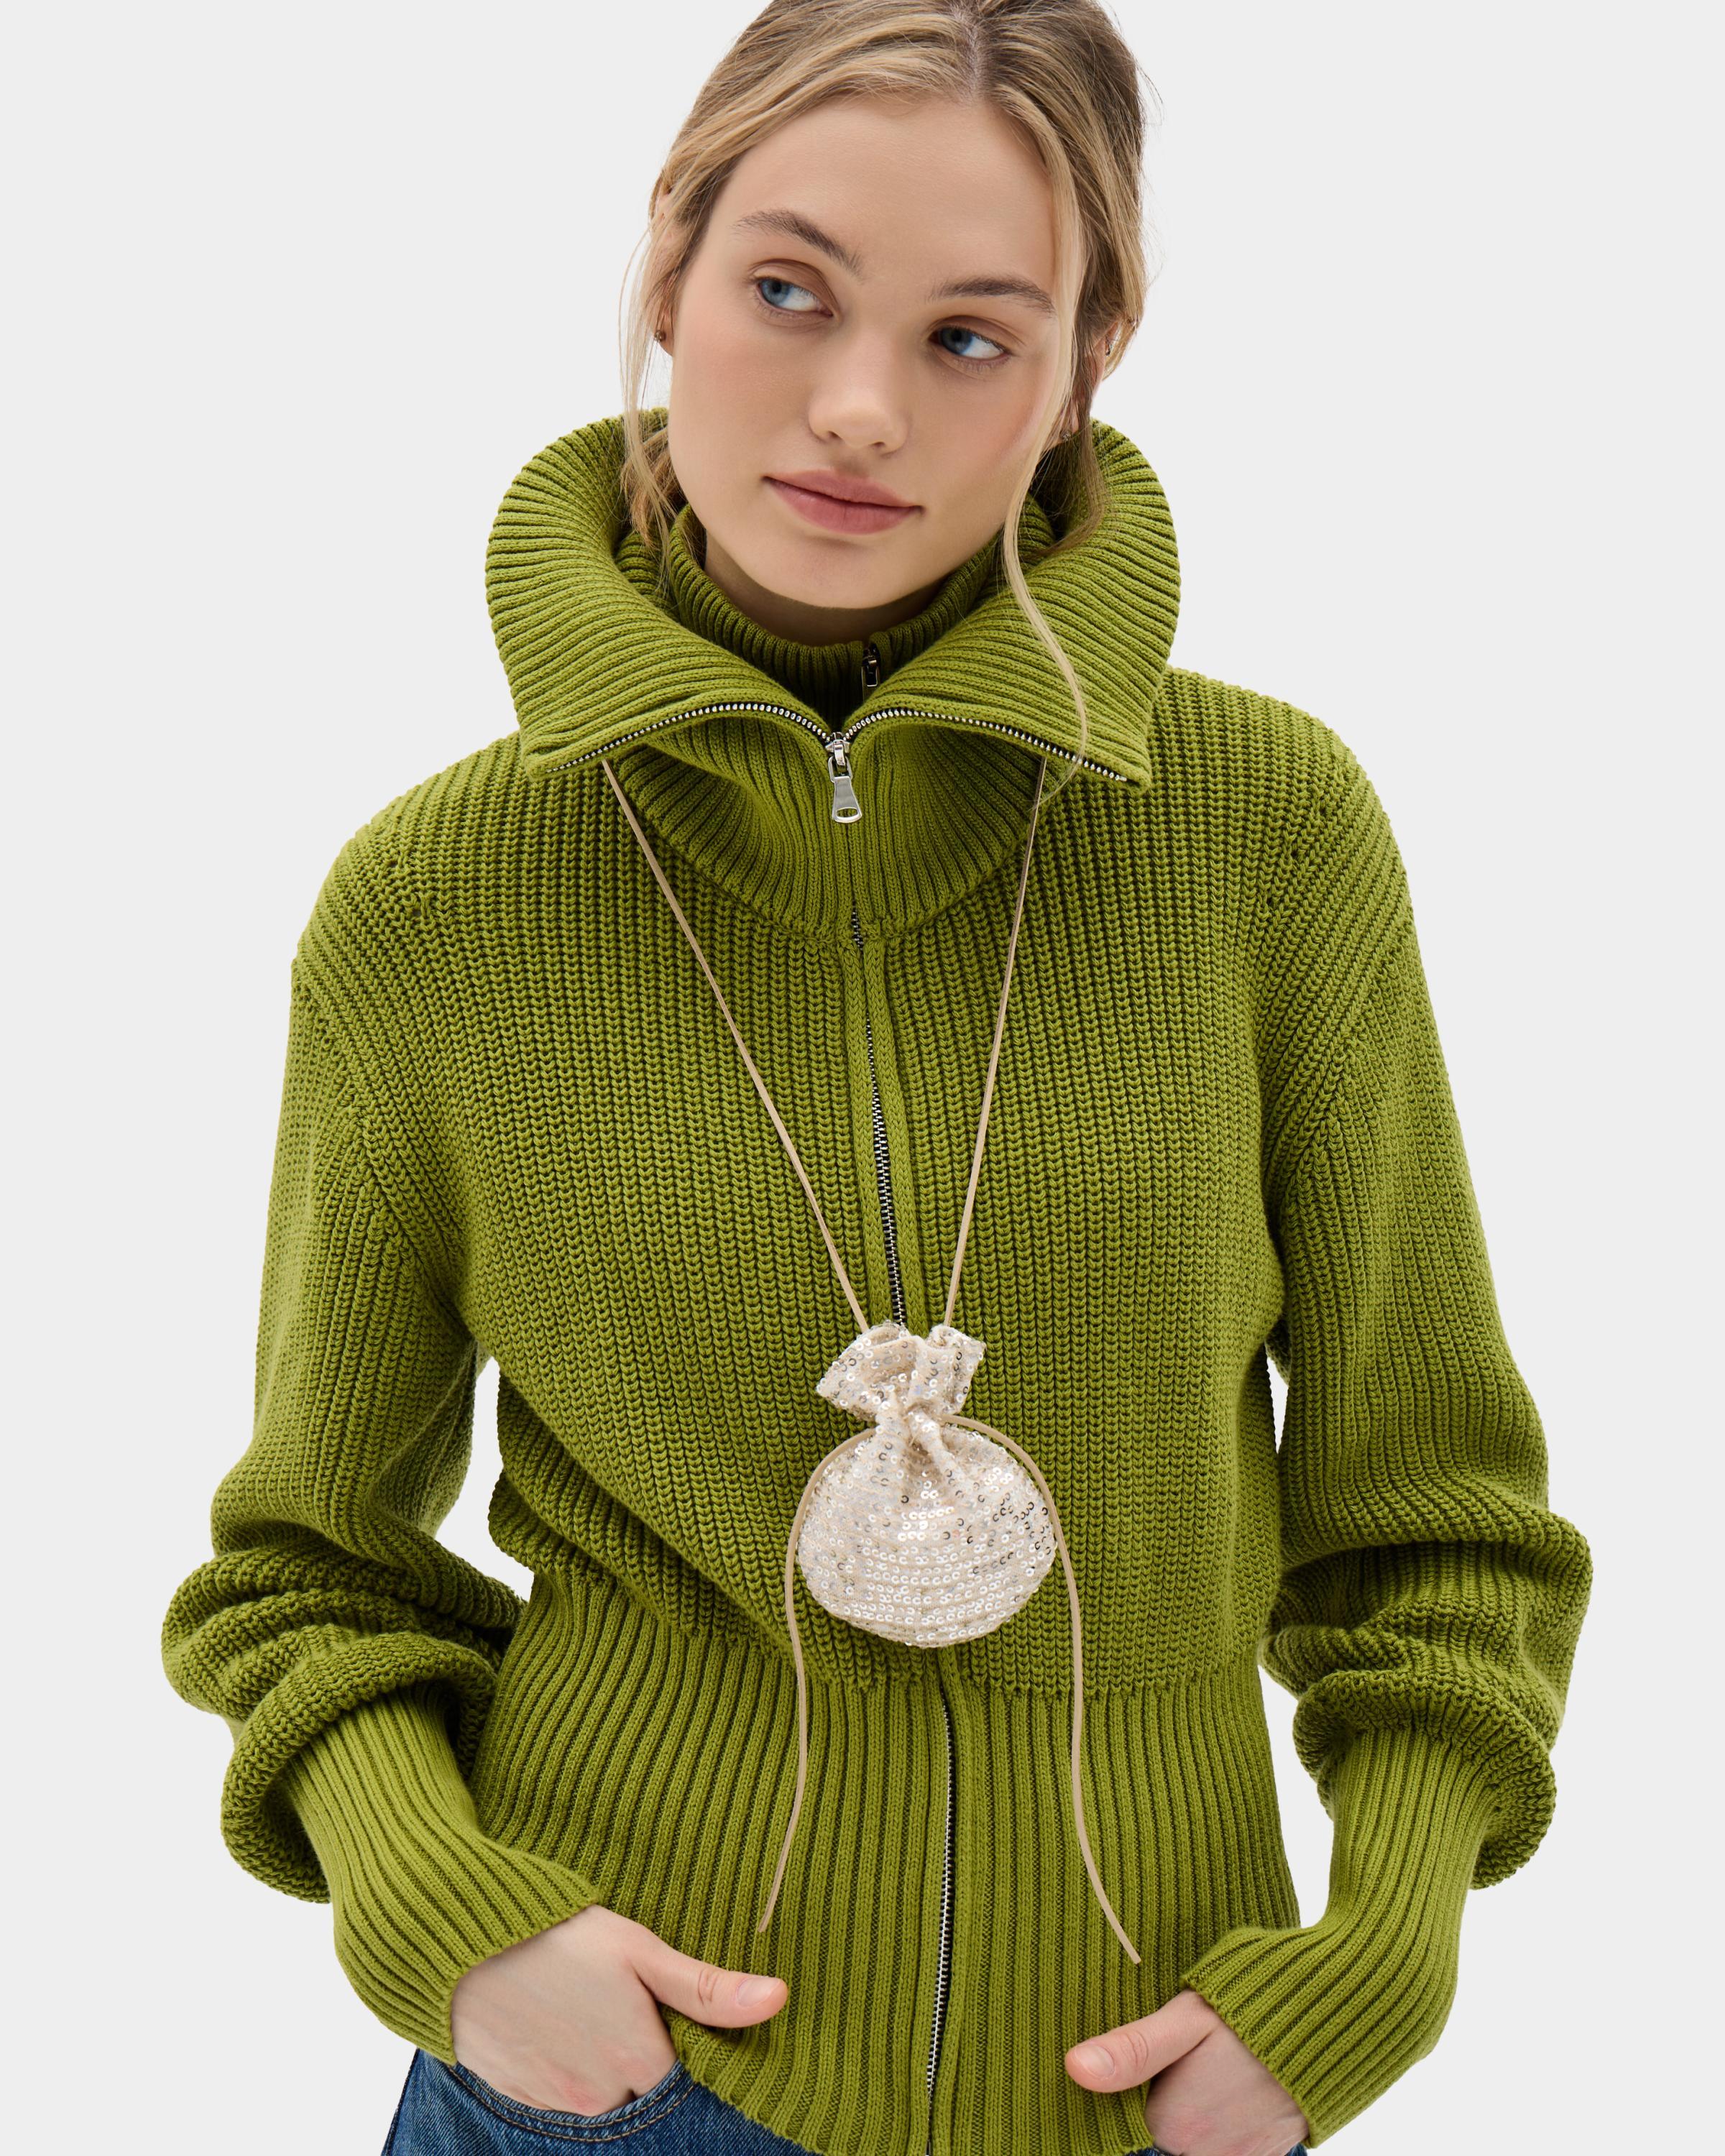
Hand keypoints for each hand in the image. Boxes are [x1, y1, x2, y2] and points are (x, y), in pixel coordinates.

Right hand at [451, 1902, 787, 2113]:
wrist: (460, 1941)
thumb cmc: (556, 1933)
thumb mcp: (639, 1948)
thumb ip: (706, 1987)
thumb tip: (778, 1999)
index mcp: (638, 2061)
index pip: (682, 2076)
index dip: (677, 2042)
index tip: (665, 2010)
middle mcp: (598, 2097)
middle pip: (638, 2092)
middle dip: (638, 2058)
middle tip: (619, 2005)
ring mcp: (552, 2102)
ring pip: (597, 2097)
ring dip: (599, 2065)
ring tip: (586, 2009)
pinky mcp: (514, 2096)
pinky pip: (554, 2098)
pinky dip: (561, 2071)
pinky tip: (553, 2025)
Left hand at [1066, 1987, 1308, 2155]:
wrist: (1333, 2014)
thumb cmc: (1253, 2007)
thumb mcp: (1186, 2017)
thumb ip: (1132, 2049)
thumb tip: (1075, 2068)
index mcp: (1172, 2125)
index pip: (1122, 2128)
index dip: (1119, 2098)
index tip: (1132, 2070)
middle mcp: (1203, 2155)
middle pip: (1160, 2140)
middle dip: (1157, 2107)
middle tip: (1175, 2064)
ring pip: (1190, 2146)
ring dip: (1186, 2117)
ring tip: (1198, 2073)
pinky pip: (1223, 2148)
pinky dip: (1214, 2126)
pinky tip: (1221, 2089)